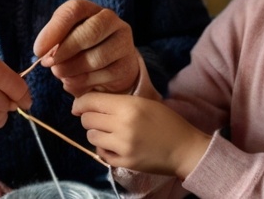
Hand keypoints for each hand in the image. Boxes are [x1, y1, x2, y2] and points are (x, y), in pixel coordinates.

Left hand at [34, 0, 139, 96]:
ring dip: (71, 69)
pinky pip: (103, 76)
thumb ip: (55, 43)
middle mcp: (111, 21)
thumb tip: (45, 54)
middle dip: (65, 51)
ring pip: (96, 57)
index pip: (75, 9)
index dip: (55, 29)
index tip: (38, 49)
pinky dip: (82, 82)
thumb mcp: (65, 40)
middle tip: (48, 64)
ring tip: (59, 74)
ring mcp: (123, 42)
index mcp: (91, 9)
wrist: (110, 67)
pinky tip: (72, 82)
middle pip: (90, 32)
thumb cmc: (81, 49)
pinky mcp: (127, 66)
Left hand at [72, 92, 210, 178]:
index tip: (78, 106)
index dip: (80, 102)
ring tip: (109, 132)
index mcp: (129, 106)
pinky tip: (115, 145)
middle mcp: (122, 125)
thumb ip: (120, 102)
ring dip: (97, 133)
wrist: (185, 149)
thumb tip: (92, 103)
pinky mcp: (124, 162)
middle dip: (88, 118)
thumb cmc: (167, 122)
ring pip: (91, 136)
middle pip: (87, 119)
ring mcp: (122, 146)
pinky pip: (101, 153)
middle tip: (98, 119)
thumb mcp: (145, 103)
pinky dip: (104, 148)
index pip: (91, 101)